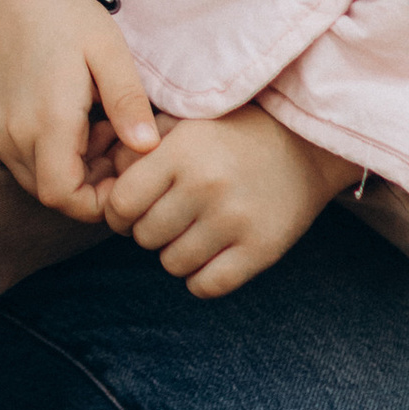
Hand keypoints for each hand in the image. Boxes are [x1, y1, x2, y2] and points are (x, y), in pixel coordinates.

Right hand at [0, 0, 158, 219]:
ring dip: (70, 168)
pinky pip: (20, 160)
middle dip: (91, 183)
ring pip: (36, 179)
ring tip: (96, 126)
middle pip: (53, 193)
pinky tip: (70, 118)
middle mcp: (13, 134)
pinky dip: (48, 154)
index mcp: (47, 120)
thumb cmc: (64, 16)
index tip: (125, 172)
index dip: (98, 201)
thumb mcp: (108, 51)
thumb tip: (149, 148)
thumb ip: (128, 103)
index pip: (65, 198)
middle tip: (117, 140)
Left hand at [102, 107, 354, 296]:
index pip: (121, 203)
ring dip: (175, 253)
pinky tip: (210, 254)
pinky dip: (201, 277)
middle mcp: (206, 186)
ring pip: (172, 264)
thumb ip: (140, 148)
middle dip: (147, 231)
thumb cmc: (231, 133)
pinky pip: (206, 286)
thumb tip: (103, 180)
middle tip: (167, 217)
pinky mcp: (261, 250)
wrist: (306, 145)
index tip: (130, 209)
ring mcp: (235, 221)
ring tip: (192, 231)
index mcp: (182, 152)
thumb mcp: (185, 123)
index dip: (118, 211)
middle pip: (143, 237)